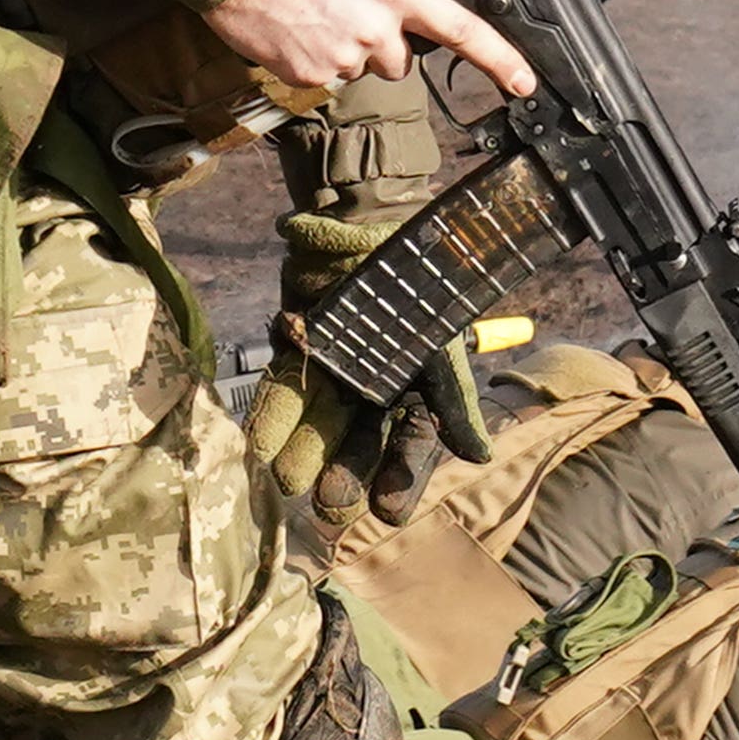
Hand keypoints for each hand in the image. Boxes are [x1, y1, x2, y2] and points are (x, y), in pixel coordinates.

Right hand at [205, 0, 538, 98]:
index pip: (462, 29)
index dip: (500, 59)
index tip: (525, 82)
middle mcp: (376, 29)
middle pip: (402, 61)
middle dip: (383, 46)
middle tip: (348, 13)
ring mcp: (342, 57)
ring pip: (359, 69)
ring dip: (345, 51)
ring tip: (312, 15)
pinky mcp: (308, 75)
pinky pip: (323, 77)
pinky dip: (312, 59)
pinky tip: (292, 29)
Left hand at [246, 207, 497, 520]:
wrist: (374, 227)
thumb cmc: (420, 289)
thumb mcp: (443, 347)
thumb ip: (453, 402)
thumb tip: (479, 457)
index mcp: (414, 398)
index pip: (409, 449)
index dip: (399, 480)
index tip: (385, 512)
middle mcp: (373, 397)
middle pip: (358, 446)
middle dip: (341, 475)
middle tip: (327, 505)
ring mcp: (334, 377)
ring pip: (317, 424)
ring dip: (301, 452)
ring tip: (284, 481)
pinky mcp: (298, 354)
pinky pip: (285, 388)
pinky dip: (272, 415)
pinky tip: (259, 443)